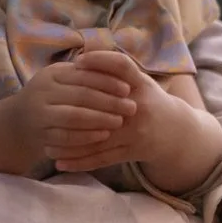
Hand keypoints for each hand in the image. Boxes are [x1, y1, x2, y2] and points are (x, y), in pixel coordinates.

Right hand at [0, 52, 140, 169]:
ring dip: (100, 119)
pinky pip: (67, 137)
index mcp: (51, 74)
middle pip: (81, 96)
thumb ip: (84, 73)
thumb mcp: (62, 79)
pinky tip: (103, 135)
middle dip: (109, 102)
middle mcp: (43, 91)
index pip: (83, 75)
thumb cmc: (50, 97)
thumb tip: (117, 64)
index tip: (128, 88)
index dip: (107, 82)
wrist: (19, 122)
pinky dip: (87, 136)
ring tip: (120, 121)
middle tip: (131, 107)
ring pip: (74, 117)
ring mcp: (40, 114)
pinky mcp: (41, 135)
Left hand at [54, 49, 170, 172]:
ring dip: (70, 145)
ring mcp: (137, 132)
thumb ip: (113, 70)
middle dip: (74, 112)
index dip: (100, 61)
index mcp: (141, 84)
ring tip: (45, 146)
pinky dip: (81, 162)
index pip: (122, 66)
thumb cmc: (147, 99)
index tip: (76, 62)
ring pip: (98, 139)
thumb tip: (79, 59)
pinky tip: (61, 163)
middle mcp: (140, 107)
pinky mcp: (133, 151)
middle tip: (46, 113)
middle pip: (104, 108)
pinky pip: (103, 158)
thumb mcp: (137, 80)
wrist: (176, 131)